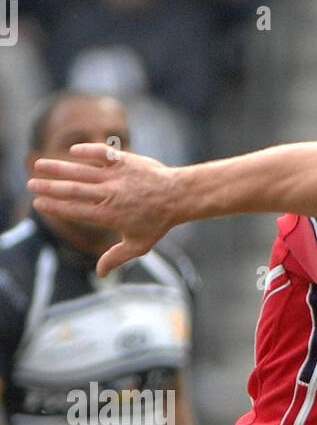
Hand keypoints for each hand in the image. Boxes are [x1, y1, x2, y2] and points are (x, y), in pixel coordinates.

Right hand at [28, 144, 177, 275]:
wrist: (178, 197)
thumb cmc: (158, 223)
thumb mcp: (139, 245)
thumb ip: (116, 257)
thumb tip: (100, 273)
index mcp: (109, 216)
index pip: (76, 211)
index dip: (56, 207)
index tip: (39, 203)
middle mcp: (109, 195)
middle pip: (73, 190)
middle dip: (49, 187)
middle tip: (30, 184)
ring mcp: (115, 177)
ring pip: (81, 171)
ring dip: (59, 168)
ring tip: (39, 165)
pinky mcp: (124, 161)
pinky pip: (102, 153)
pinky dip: (87, 151)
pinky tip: (72, 151)